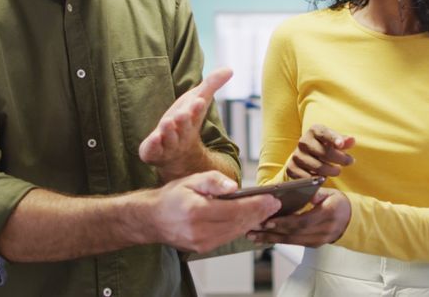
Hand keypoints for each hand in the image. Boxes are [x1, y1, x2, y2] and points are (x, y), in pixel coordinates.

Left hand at [139, 67, 232, 178]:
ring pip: (169, 139)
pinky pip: (153, 151)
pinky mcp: (153, 152)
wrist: (178, 154)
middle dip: (184, 120)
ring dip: (168, 131)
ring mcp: (168, 145)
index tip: (199, 101)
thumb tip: (229, 69)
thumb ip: (211, 85)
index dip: (197, 108)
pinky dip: (153, 146)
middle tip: (183, 114)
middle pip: (185, 127)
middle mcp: (182, 133)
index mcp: (193, 119)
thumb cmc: (187, 121)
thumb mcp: (198, 100)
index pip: (196, 113)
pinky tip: (154, 139)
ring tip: (167, 122)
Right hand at [150, 171, 280, 253]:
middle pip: (238, 223)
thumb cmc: (172, 196)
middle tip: (275, 204)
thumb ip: (213, 181)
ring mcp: (201, 243)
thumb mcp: (191, 180)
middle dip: (259, 213)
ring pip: (236, 232)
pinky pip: (228, 237)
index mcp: (196, 211)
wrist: (153, 218)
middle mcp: (199, 230)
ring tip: (267, 211)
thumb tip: (234, 187)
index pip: (234, 209)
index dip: (256, 205)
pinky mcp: (203, 248)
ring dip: (253, 222)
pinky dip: (241, 228)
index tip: (272, 199)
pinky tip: (251, 220)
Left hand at [246, 188, 350, 246]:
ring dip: (270, 238)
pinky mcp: (312, 245)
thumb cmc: (337, 203)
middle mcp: (323, 231)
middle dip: (271, 231)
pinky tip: (263, 238)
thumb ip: (318, 193)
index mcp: (328, 215)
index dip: (284, 222)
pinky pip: (293, 243)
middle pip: (293, 233)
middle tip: (252, 228)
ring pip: (291, 241)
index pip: (303, 221)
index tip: (267, 220)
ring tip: (252, 235)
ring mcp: (318, 240)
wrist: (349, 220)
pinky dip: (277, 240)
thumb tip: (307, 193)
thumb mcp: (331, 193)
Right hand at [285, 124, 355, 178]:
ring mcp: (296, 155)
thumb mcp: (333, 142)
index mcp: (314, 131)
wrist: (303, 157)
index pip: (324, 133)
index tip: (341, 145)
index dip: (333, 138)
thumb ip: (343, 141)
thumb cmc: (323, 147)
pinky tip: (322, 176)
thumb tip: (352, 140)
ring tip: (336, 170)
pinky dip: (318, 179)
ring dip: (331, 171)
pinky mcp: (292, 168)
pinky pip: (309, 178)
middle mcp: (303, 141)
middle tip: (349, 162)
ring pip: (319, 167)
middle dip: (340, 159)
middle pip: (325, 152)